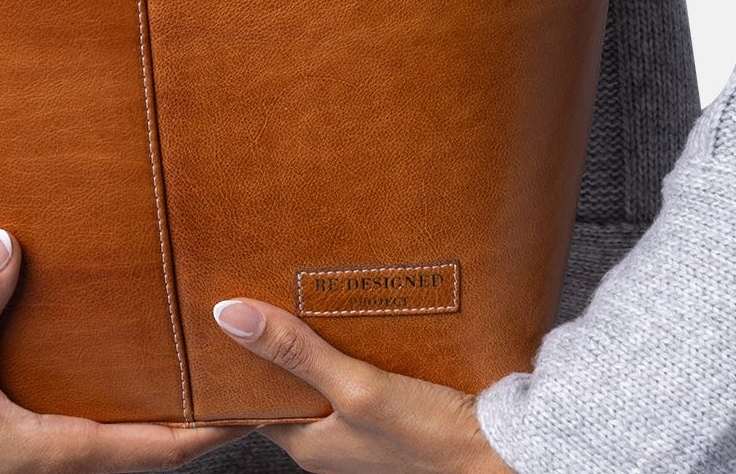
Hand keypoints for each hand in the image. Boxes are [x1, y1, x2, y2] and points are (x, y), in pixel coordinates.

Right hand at [0, 228, 257, 473]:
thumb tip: (5, 244)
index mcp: (60, 447)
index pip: (157, 445)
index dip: (210, 424)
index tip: (254, 400)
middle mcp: (64, 452)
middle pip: (153, 438)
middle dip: (198, 408)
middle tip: (241, 367)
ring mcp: (46, 448)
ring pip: (124, 427)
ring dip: (161, 400)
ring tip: (197, 356)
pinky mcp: (26, 435)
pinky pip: (91, 415)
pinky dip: (121, 390)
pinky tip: (124, 353)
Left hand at [210, 295, 515, 473]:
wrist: (506, 451)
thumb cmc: (432, 437)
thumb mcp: (355, 388)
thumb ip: (295, 352)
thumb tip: (230, 315)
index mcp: (311, 446)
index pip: (258, 399)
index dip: (244, 357)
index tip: (229, 309)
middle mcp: (334, 441)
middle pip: (294, 383)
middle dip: (285, 339)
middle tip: (270, 284)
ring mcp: (366, 427)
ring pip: (329, 374)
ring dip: (324, 337)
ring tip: (315, 287)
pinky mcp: (398, 410)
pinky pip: (363, 371)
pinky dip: (358, 343)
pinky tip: (365, 312)